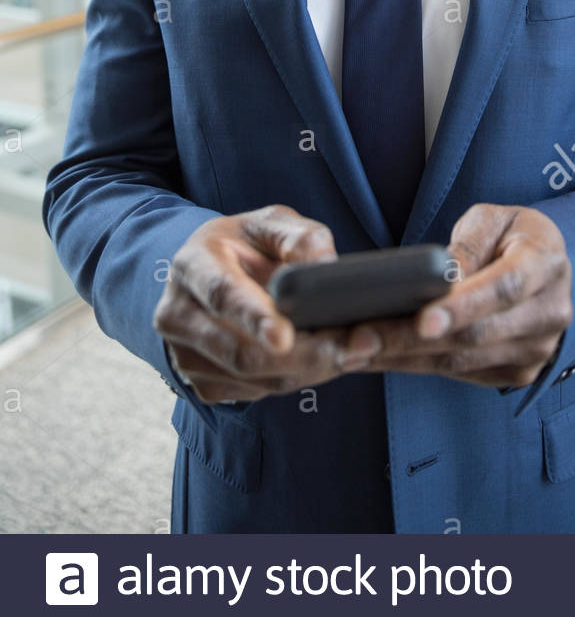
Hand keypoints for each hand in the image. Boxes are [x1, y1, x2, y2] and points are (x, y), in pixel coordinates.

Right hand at [153, 205, 375, 403]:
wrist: (213, 274)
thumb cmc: (248, 245)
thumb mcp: (272, 223)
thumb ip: (298, 236)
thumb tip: (323, 266)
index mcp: (193, 264)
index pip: (221, 295)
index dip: (253, 317)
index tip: (284, 337)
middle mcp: (177, 313)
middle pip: (240, 351)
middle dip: (304, 355)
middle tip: (356, 348)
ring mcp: (183, 355)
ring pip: (253, 378)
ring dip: (308, 369)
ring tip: (349, 350)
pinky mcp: (200, 383)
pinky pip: (255, 393)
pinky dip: (295, 380)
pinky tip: (318, 359)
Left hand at [351, 204, 572, 388]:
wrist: (547, 268)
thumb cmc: (512, 235)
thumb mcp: (492, 219)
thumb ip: (467, 244)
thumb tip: (437, 279)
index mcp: (546, 264)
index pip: (504, 289)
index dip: (463, 307)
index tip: (423, 320)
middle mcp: (549, 314)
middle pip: (475, 335)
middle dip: (412, 339)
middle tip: (359, 338)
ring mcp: (537, 350)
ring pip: (462, 362)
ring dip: (404, 358)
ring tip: (355, 350)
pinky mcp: (518, 373)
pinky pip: (460, 375)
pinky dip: (416, 366)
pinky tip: (380, 357)